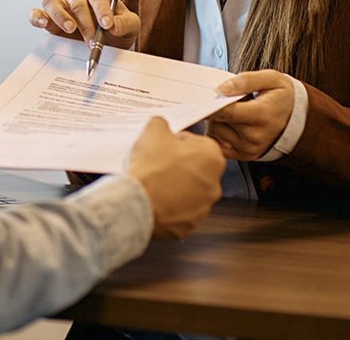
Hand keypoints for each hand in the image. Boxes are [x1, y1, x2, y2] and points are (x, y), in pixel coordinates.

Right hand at [27, 0, 139, 48]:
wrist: (109, 44)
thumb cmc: (118, 29)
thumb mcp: (131, 26)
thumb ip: (125, 23)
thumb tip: (113, 25)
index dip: (102, 8)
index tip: (107, 25)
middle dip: (85, 21)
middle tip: (92, 40)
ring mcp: (61, 5)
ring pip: (52, 1)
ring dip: (61, 16)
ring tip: (71, 30)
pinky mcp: (49, 18)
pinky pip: (37, 12)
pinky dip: (37, 17)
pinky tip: (43, 24)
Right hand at [126, 117, 224, 238]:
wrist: (136, 203)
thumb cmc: (149, 169)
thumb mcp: (153, 130)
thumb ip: (163, 124)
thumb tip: (162, 126)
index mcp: (212, 158)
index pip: (199, 143)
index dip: (179, 142)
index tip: (165, 145)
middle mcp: (214, 184)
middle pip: (196, 168)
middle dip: (179, 164)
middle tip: (158, 163)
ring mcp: (203, 207)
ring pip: (189, 190)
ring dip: (175, 185)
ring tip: (154, 181)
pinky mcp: (189, 224)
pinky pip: (181, 210)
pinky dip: (170, 204)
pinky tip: (155, 197)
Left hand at [206, 70, 294, 160]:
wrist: (300, 120)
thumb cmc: (283, 96)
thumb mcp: (271, 79)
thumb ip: (245, 80)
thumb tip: (221, 88)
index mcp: (261, 115)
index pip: (226, 111)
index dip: (210, 103)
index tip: (202, 96)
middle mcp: (255, 136)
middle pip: (217, 122)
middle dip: (213, 109)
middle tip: (222, 99)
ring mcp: (249, 148)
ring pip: (215, 133)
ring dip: (216, 121)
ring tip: (230, 112)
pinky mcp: (245, 155)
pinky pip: (219, 145)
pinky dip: (218, 134)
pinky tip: (228, 124)